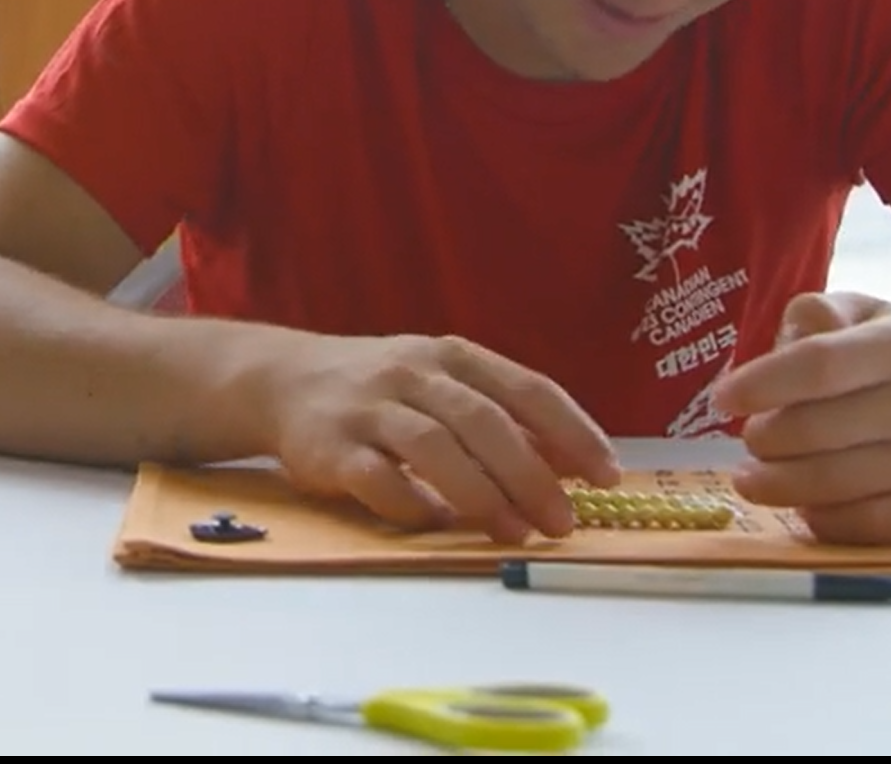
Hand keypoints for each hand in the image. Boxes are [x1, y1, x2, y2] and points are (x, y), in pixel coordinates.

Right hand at [266, 333, 621, 545]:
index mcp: (452, 356)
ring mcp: (368, 408)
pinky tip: (438, 526)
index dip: (572, 431)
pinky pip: (375, 478)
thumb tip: (575, 465)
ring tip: (515, 534)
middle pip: (483, 421)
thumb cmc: (383, 389)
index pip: (525, 388)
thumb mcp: (443, 384)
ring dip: (481, 494)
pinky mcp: (329, 446)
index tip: (608, 476)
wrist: (282, 379)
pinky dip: (411, 505)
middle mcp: (412, 373)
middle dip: (531, 474)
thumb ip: (501, 417)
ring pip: (433, 447)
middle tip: (562, 522)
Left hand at [711, 291, 890, 544]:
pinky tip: (801, 505)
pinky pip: (862, 525)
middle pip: (817, 432)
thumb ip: (821, 313)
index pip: (819, 365)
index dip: (761, 384)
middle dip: (765, 440)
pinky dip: (819, 518)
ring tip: (753, 477)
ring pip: (834, 485)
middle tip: (750, 439)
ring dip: (778, 485)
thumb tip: (785, 341)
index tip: (721, 398)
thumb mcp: (870, 315)